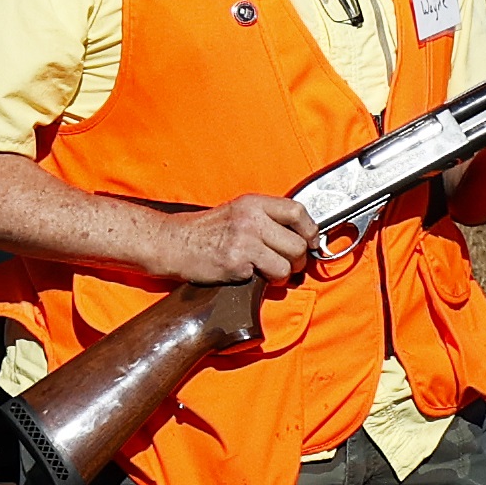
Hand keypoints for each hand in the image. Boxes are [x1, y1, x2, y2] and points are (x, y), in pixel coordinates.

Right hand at [151, 193, 316, 283]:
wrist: (174, 243)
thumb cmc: (206, 231)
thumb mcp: (238, 212)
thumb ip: (267, 218)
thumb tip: (301, 235)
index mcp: (254, 203)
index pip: (298, 211)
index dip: (310, 230)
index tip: (311, 242)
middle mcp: (251, 219)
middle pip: (297, 243)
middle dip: (298, 260)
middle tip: (289, 265)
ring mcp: (244, 241)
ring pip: (287, 265)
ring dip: (282, 274)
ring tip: (268, 273)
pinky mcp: (237, 263)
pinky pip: (267, 277)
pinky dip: (262, 281)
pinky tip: (247, 275)